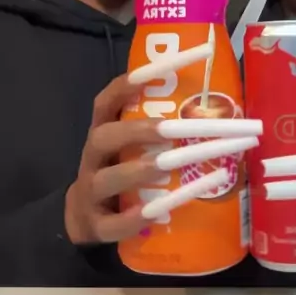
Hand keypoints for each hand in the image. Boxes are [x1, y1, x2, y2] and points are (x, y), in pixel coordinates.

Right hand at [65, 74, 167, 244]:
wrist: (82, 215)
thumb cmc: (119, 167)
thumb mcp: (129, 143)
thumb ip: (157, 126)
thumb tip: (213, 103)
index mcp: (103, 131)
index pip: (107, 101)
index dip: (128, 84)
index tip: (157, 70)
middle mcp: (94, 157)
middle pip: (104, 137)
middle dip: (139, 131)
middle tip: (173, 129)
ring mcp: (91, 191)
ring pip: (106, 179)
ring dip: (139, 172)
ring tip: (169, 168)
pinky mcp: (96, 224)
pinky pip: (112, 223)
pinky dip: (133, 219)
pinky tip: (157, 213)